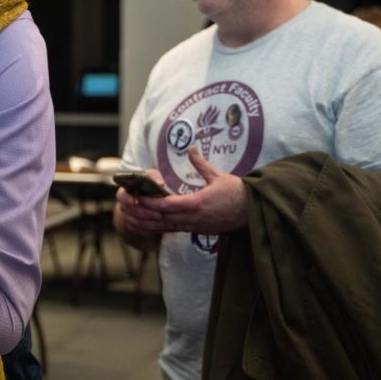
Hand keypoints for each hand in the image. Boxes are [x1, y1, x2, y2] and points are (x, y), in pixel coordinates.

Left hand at [117, 148, 246, 234]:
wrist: (254, 212)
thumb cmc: (238, 193)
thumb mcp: (218, 176)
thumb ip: (200, 163)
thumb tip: (191, 148)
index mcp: (196, 204)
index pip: (166, 205)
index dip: (149, 202)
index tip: (136, 196)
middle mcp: (192, 219)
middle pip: (160, 218)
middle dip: (142, 212)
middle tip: (126, 204)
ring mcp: (194, 227)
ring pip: (164, 227)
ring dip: (146, 223)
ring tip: (129, 216)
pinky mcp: (197, 231)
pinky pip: (172, 231)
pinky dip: (157, 228)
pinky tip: (147, 224)